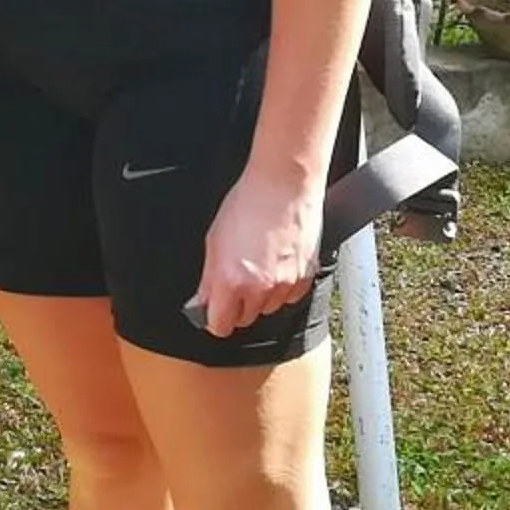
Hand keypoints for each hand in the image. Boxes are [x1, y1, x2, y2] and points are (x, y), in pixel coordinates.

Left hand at [192, 163, 321, 337]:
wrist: (283, 183)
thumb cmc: (248, 203)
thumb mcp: (214, 240)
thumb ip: (209, 278)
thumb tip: (203, 302)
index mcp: (231, 281)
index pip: (220, 326)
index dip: (216, 318)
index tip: (216, 310)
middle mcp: (260, 288)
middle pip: (245, 319)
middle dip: (238, 305)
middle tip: (237, 278)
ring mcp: (285, 284)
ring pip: (268, 309)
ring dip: (262, 296)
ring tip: (259, 264)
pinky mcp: (306, 277)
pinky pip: (290, 297)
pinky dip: (283, 286)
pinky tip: (277, 262)